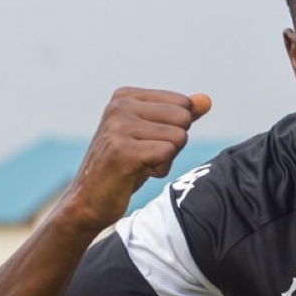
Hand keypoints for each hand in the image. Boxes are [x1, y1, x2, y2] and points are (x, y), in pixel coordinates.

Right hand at [66, 88, 211, 229]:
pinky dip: (158, 170)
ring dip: (165, 160)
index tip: (146, 143)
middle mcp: (120, 105)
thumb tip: (206, 100)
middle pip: (183, 119)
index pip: (182, 104)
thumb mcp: (154, 135)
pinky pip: (166, 154)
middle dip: (172, 145)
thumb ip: (180, 115)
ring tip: (138, 165)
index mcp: (126, 95)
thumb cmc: (125, 167)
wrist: (89, 200)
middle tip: (144, 156)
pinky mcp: (121, 150)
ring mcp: (118, 126)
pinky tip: (135, 174)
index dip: (173, 130)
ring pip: (178, 138)